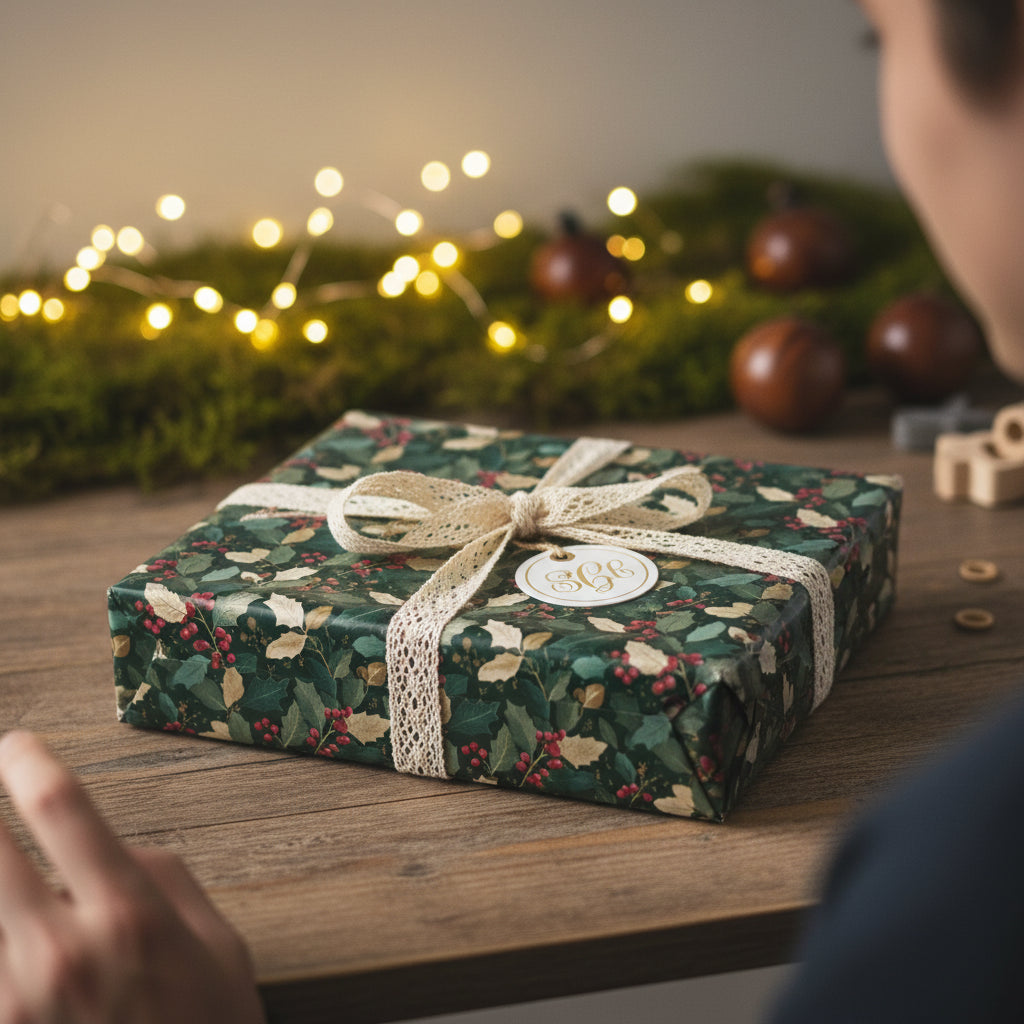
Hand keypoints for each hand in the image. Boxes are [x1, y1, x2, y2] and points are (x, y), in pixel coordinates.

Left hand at [0, 731, 265, 1023]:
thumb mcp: (218, 944)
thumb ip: (164, 880)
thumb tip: (116, 848)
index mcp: (127, 914)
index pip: (57, 807)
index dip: (24, 760)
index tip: (15, 743)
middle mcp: (60, 951)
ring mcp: (16, 1002)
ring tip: (6, 879)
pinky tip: (8, 916)